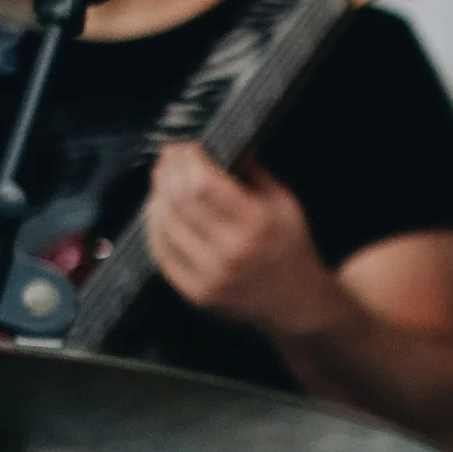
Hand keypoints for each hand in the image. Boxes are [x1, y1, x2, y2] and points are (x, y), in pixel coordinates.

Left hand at [143, 145, 341, 337]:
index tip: (184, 148)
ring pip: (165, 226)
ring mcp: (211, 276)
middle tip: (166, 160)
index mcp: (257, 223)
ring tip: (160, 183)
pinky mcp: (197, 294)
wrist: (298, 305)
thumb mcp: (286, 204)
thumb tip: (219, 146)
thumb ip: (253, 173)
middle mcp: (232, 251)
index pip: (204, 184)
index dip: (187, 162)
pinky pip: (162, 255)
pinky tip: (157, 213)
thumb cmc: (292, 250)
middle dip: (168, 174)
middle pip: (180, 202)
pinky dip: (154, 229)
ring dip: (156, 198)